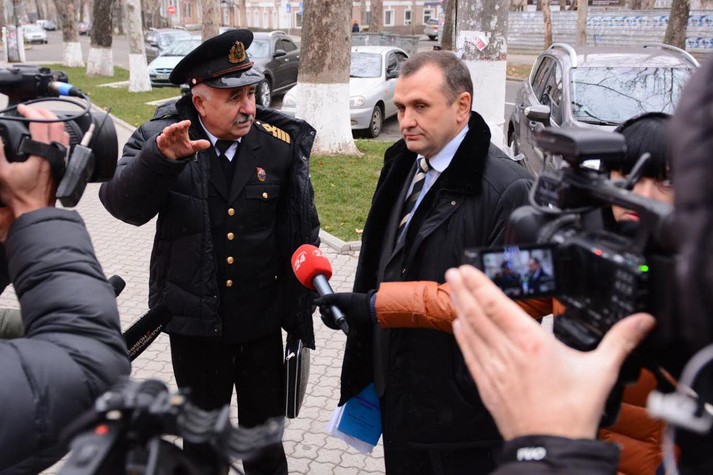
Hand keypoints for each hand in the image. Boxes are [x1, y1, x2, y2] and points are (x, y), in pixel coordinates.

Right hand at [0, 104, 66, 230]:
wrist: (34, 210)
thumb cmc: (20, 196)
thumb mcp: (1, 172)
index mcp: (42, 155)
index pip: (40, 124)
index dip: (30, 112)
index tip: (21, 108)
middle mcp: (55, 155)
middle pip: (56, 124)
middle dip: (43, 111)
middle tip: (30, 109)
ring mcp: (61, 160)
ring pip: (63, 132)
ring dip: (52, 120)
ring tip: (38, 116)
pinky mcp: (62, 165)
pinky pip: (64, 143)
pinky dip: (57, 132)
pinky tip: (48, 132)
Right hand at [156, 120, 210, 159]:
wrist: (174, 158)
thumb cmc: (183, 149)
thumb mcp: (192, 148)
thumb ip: (199, 145)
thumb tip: (208, 144)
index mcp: (182, 132)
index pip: (184, 126)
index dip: (185, 124)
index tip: (188, 122)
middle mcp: (174, 133)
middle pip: (175, 127)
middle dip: (176, 126)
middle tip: (178, 125)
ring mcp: (168, 137)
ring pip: (167, 131)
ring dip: (168, 130)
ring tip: (170, 129)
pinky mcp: (162, 143)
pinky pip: (161, 140)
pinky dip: (161, 138)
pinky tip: (162, 137)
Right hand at [315, 291, 375, 330]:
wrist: (364, 307)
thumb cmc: (353, 300)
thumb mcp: (338, 297)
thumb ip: (326, 298)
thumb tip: (315, 301)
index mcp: (339, 305)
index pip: (327, 307)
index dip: (322, 307)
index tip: (320, 304)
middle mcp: (340, 312)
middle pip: (327, 315)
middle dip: (324, 312)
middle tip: (326, 309)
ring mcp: (342, 319)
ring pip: (329, 322)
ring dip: (326, 318)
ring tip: (327, 314)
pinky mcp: (344, 326)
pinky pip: (334, 326)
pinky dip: (330, 323)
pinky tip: (326, 319)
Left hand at [445, 265, 654, 440]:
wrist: (551, 447)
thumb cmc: (572, 413)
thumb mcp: (601, 371)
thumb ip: (620, 341)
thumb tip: (642, 322)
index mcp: (532, 344)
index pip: (498, 305)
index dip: (479, 284)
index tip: (467, 269)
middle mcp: (508, 353)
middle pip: (478, 314)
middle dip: (464, 290)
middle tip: (453, 272)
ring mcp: (494, 370)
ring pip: (471, 332)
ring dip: (460, 309)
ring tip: (453, 291)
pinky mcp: (487, 386)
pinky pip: (470, 355)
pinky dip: (462, 338)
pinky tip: (458, 326)